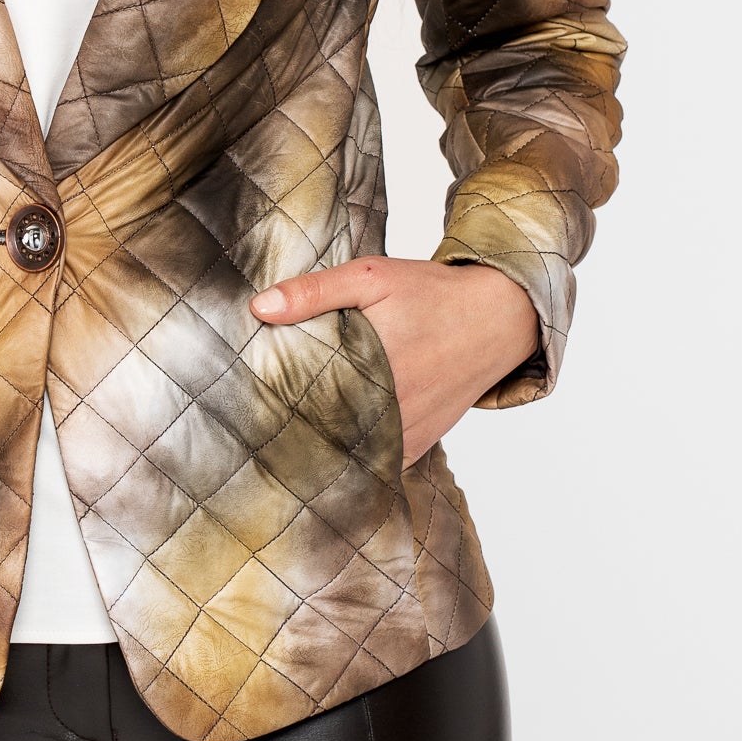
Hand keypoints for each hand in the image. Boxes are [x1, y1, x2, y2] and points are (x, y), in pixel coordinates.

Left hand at [249, 255, 539, 467]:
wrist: (496, 318)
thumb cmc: (431, 294)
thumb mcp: (371, 276)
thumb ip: (315, 291)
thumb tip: (260, 308)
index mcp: (373, 364)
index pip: (305, 396)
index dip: (272, 399)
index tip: (245, 399)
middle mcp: (391, 407)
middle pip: (322, 429)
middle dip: (289, 425)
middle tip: (253, 420)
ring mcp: (406, 432)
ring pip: (347, 453)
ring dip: (319, 445)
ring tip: (279, 437)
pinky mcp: (418, 444)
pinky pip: (375, 463)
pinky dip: (352, 457)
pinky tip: (325, 446)